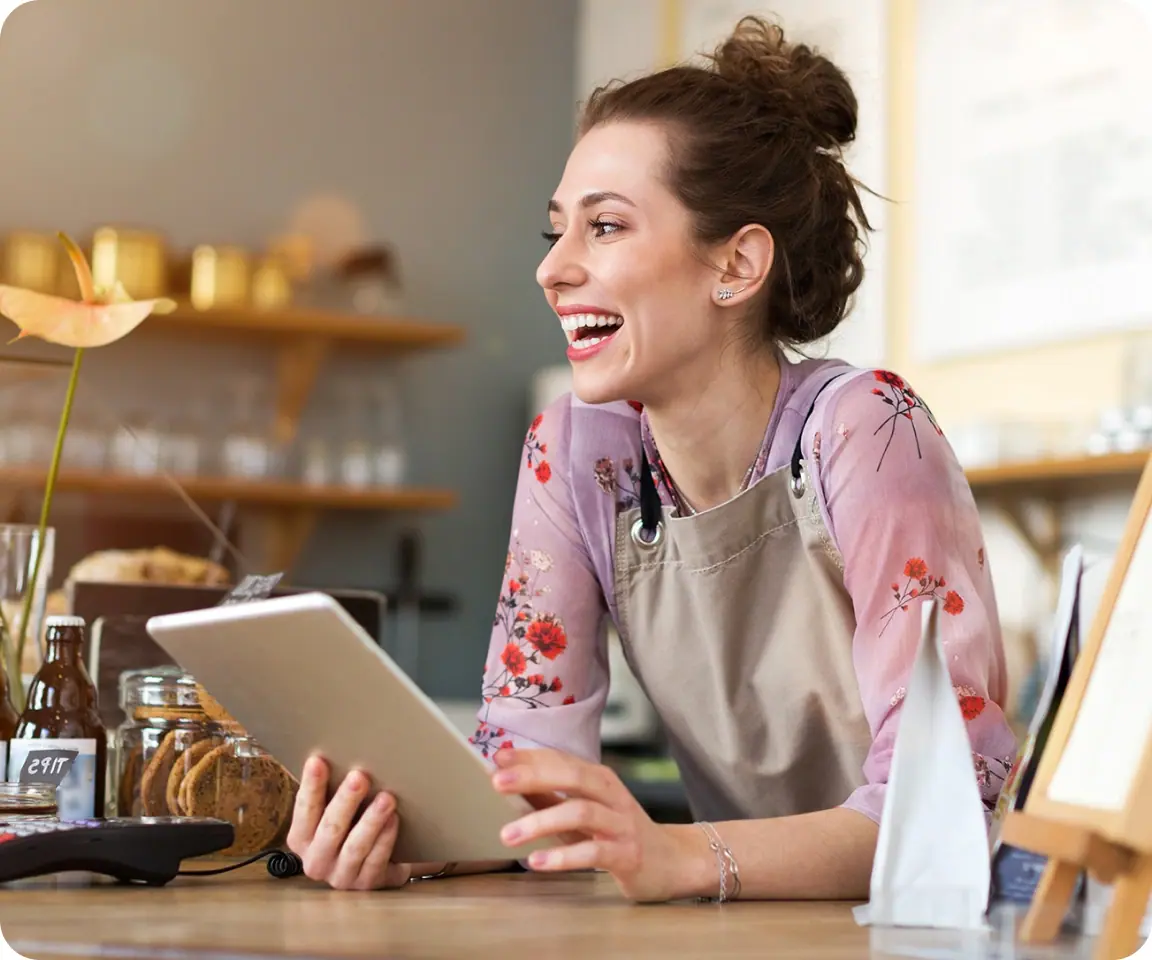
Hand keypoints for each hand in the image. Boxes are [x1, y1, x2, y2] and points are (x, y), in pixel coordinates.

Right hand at [285, 755, 411, 890]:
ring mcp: (340, 876)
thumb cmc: (349, 828)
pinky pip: (376, 859)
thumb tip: (336, 751)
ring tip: (386, 798)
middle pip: (330, 829)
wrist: (374, 864)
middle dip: (345, 801)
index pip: (304, 810)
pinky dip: (386, 838)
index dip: (311, 786)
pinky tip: (394, 819)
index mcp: (301, 839)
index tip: (318, 760)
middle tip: (360, 777)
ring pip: (355, 846)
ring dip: (371, 820)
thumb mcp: (333, 812)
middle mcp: (316, 861)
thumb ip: (329, 792)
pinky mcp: (365, 884)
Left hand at [490, 748, 695, 902]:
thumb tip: (508, 782)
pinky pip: (593, 851)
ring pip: (580, 812)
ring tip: (507, 835)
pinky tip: (537, 862)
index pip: (561, 759)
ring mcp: (621, 823)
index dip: (529, 757)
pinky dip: (562, 856)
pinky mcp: (627, 854)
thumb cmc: (619, 833)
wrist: (673, 861)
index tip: (497, 757)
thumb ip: (551, 798)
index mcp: (599, 779)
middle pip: (572, 776)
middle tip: (497, 783)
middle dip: (533, 776)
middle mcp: (612, 795)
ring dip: (540, 821)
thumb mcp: (584, 811)